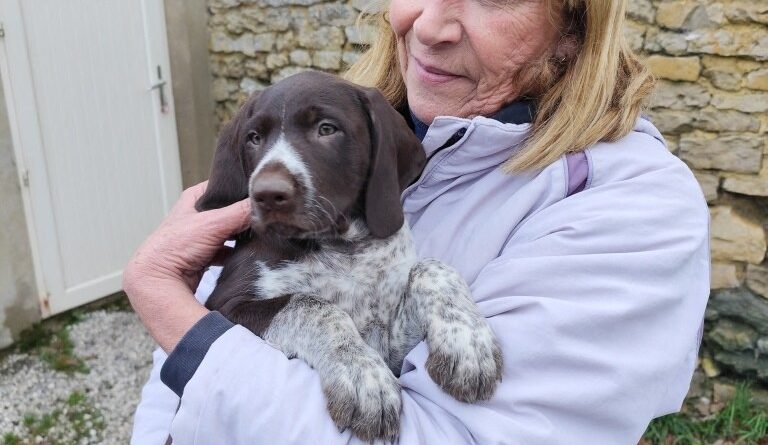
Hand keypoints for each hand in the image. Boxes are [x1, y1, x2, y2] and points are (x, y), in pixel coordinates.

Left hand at [122, 181, 250, 350]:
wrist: (158, 281)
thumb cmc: (175, 247)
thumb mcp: (212, 223)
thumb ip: (241, 212)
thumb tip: (266, 207)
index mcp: (191, 201)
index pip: (218, 186)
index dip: (235, 187)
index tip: (255, 191)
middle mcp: (194, 218)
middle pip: (225, 210)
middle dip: (240, 214)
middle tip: (260, 214)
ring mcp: (198, 239)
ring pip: (226, 232)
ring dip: (238, 235)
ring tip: (257, 234)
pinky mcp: (202, 258)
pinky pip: (225, 252)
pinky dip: (234, 253)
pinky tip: (245, 255)